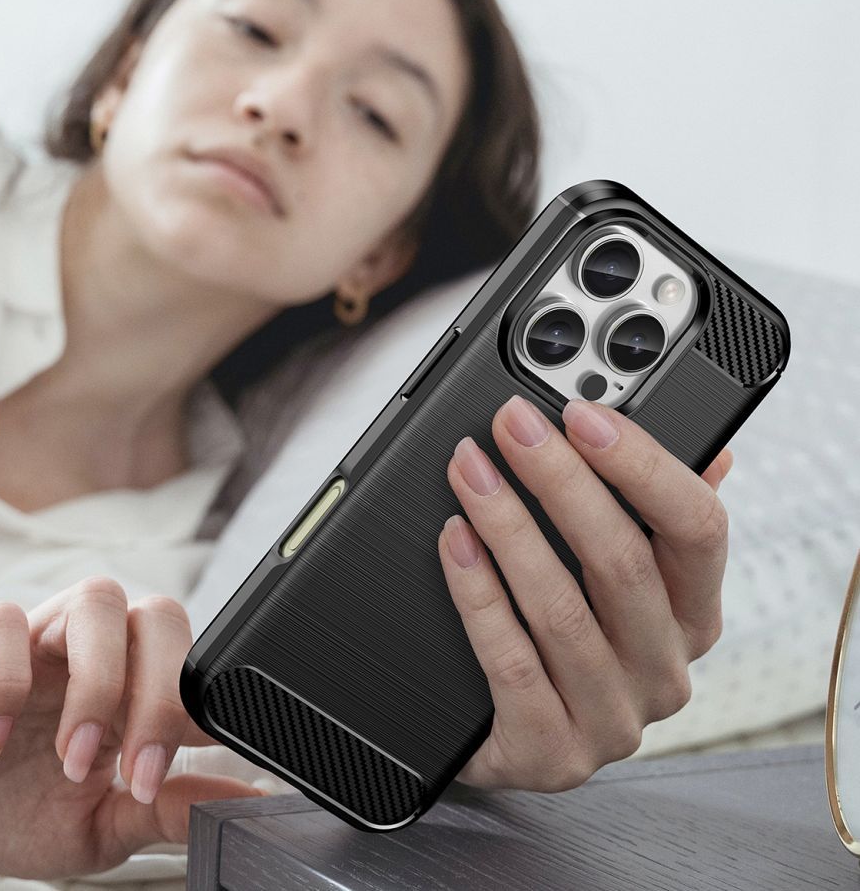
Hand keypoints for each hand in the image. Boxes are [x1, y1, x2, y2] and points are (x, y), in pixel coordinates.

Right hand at [0, 578, 261, 877]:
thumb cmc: (7, 809)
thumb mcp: (97, 826)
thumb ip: (166, 808)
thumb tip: (247, 802)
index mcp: (134, 687)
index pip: (193, 666)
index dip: (206, 711)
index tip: (199, 768)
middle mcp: (95, 650)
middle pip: (158, 616)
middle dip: (160, 692)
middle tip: (136, 772)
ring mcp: (39, 638)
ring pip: (97, 601)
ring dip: (97, 681)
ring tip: (73, 758)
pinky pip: (4, 625)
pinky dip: (8, 683)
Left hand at [438, 396, 732, 791]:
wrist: (508, 736)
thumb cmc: (565, 638)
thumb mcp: (620, 577)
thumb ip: (654, 514)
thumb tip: (709, 451)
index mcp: (693, 613)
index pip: (698, 527)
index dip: (641, 463)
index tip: (582, 413)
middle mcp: (664, 668)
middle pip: (622, 561)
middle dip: (559, 480)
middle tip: (510, 425)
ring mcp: (611, 718)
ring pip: (561, 608)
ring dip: (508, 526)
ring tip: (470, 471)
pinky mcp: (553, 752)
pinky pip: (511, 661)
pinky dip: (477, 593)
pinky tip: (455, 542)